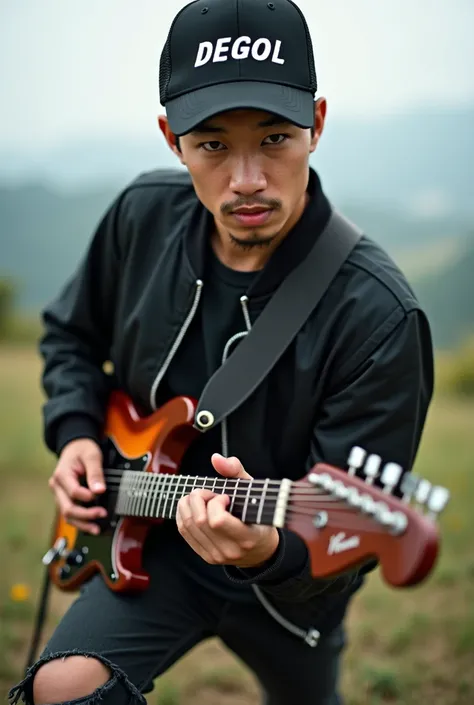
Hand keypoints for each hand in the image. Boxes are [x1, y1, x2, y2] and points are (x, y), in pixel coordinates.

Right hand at [49, 438, 106, 533]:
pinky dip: (80, 521)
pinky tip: (91, 526)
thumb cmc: (82, 450)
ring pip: (67, 515)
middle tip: (102, 514)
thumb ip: (95, 473)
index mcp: (61, 475)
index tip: (99, 495)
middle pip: (67, 508)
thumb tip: (100, 490)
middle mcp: (57, 487)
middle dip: (85, 515)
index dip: (86, 496)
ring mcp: (59, 495)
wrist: (75, 447)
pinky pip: (71, 513)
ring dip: (82, 523)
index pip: (73, 492)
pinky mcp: (64, 499)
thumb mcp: (92, 456)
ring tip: (96, 528)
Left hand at [176, 453, 279, 568]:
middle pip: (199, 521)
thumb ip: (236, 472)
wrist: (262, 550)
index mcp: (247, 537)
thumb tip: (215, 458)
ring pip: (188, 525)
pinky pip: (184, 532)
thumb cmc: (259, 514)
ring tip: (200, 497)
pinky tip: (192, 506)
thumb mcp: (254, 491)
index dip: (215, 502)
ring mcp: (216, 556)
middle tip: (209, 493)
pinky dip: (183, 514)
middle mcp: (230, 550)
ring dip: (188, 504)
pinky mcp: (206, 557)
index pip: (217, 520)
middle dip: (198, 499)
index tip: (225, 497)